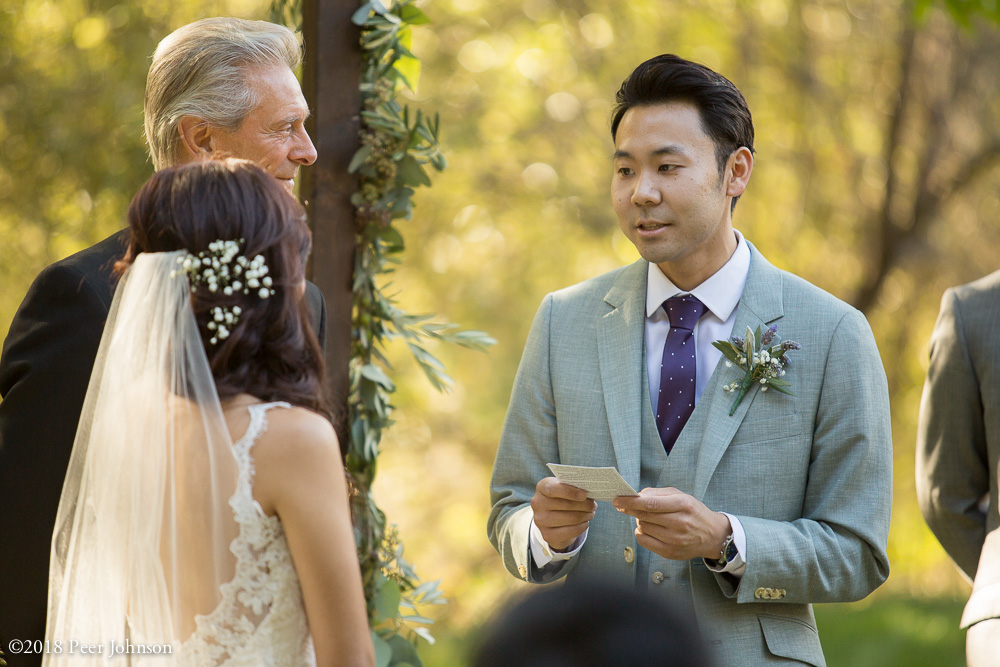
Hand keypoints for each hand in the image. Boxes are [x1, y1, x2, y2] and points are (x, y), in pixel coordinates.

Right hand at [530, 477, 596, 550]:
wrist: (551, 518)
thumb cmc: (561, 498)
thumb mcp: (564, 488)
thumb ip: (573, 487)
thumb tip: (590, 492)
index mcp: (541, 488)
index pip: (552, 489)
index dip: (570, 492)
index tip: (584, 494)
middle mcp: (538, 504)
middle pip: (566, 505)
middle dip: (584, 505)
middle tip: (593, 505)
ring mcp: (540, 521)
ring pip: (571, 518)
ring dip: (585, 516)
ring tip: (591, 513)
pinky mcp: (547, 535)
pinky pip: (570, 531)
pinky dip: (582, 527)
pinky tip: (585, 523)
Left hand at [612, 487, 729, 560]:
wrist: (713, 536)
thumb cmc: (693, 512)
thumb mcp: (681, 496)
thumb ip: (657, 493)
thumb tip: (636, 495)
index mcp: (683, 505)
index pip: (650, 503)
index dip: (631, 501)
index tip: (617, 499)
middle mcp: (679, 523)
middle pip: (644, 516)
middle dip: (630, 509)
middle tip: (623, 505)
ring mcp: (675, 540)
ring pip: (643, 527)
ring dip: (639, 520)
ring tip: (647, 517)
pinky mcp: (670, 553)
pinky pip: (644, 541)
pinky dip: (641, 532)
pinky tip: (649, 528)